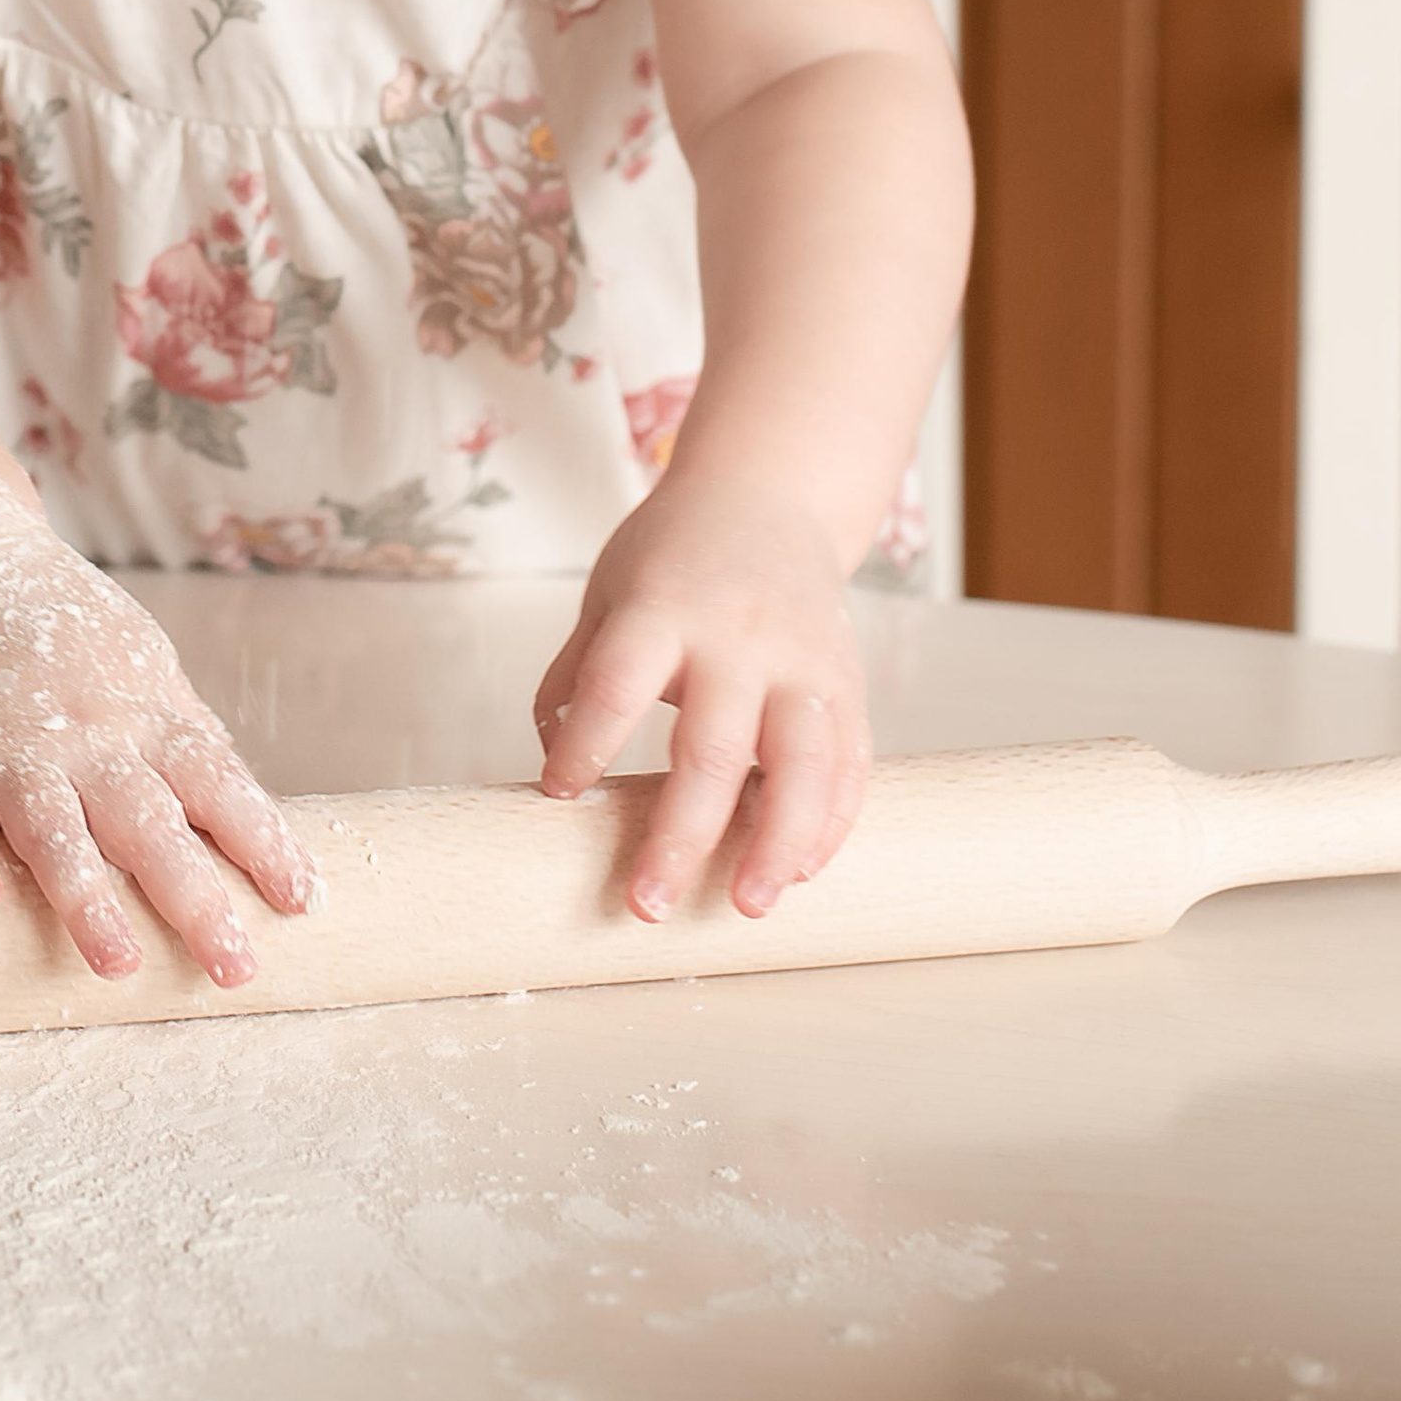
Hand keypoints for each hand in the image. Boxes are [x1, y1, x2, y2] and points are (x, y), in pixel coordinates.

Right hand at [0, 533, 318, 985]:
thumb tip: (249, 814)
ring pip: (53, 828)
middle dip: (193, 897)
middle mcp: (86, 737)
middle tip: (234, 966)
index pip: (217, 782)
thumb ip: (188, 740)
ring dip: (84, 897)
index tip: (301, 901)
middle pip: (147, 821)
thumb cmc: (71, 633)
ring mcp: (11, 748)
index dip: (262, 840)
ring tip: (118, 963)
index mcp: (145, 717)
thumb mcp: (148, 669)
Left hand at [533, 477, 868, 925]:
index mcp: (663, 608)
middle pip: (711, 747)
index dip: (584, 745)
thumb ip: (578, 670)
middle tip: (647, 904)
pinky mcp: (848, 684)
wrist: (770, 494)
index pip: (616, 684)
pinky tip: (802, 871)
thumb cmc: (674, 553)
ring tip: (746, 906)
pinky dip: (831, 824)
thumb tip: (549, 755)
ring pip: (802, 765)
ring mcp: (802, 662)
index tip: (559, 795)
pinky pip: (851, 764)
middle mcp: (738, 638)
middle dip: (680, 836)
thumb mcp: (610, 590)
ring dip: (776, 844)